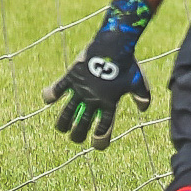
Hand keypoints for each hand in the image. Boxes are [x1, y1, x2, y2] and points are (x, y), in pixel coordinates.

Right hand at [42, 0, 153, 149]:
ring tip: (61, 129)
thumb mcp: (138, 81)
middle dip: (78, 135)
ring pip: (67, 113)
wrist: (113, 45)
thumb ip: (142, 96)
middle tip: (76, 138)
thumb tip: (143, 109)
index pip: (104, 128)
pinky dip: (50, 94)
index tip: (97, 145)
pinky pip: (57, 89)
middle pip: (82, 124)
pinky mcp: (71, 77)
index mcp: (110, 103)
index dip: (100, 140)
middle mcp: (94, 99)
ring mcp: (81, 90)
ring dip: (63, 123)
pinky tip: (47, 99)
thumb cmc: (127, 63)